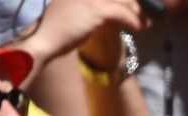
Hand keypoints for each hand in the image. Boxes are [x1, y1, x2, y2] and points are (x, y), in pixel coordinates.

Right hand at [19, 0, 144, 65]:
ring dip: (137, 13)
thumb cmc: (56, 29)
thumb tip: (110, 12)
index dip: (125, 0)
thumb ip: (91, 8)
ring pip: (124, 1)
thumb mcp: (74, 11)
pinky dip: (133, 21)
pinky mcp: (96, 10)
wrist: (43, 38)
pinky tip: (138, 29)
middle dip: (133, 4)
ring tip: (144, 24)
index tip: (134, 7)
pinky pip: (122, 13)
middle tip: (143, 16)